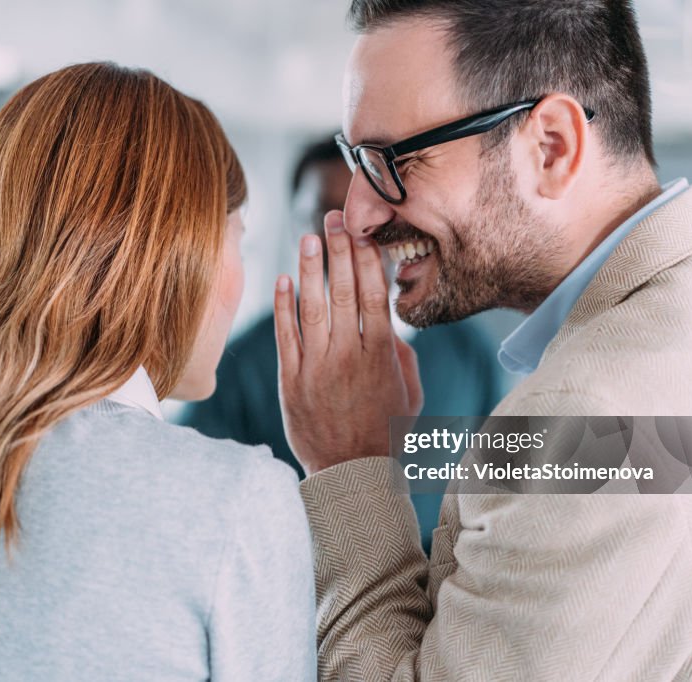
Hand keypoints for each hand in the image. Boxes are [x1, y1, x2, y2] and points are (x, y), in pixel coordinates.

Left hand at [274, 210, 422, 475]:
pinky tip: (282, 279)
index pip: (374, 293)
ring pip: (313, 306)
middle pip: (344, 290)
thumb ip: (404, 357)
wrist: (350, 472)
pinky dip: (282, 305)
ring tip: (308, 237)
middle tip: (333, 218)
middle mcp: (349, 353)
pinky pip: (286, 334)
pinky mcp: (292, 379)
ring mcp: (318, 365)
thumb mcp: (410, 394)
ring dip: (310, 268)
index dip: (366, 258)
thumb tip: (393, 329)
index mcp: (381, 353)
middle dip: (339, 250)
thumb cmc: (385, 432)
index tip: (362, 232)